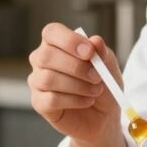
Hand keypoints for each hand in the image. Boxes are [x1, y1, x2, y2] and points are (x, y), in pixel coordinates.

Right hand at [27, 23, 121, 143]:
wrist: (103, 115)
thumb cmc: (101, 84)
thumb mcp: (108, 66)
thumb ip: (102, 53)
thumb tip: (95, 41)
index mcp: (56, 44)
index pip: (51, 32)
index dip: (69, 40)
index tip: (89, 53)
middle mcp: (41, 60)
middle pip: (47, 55)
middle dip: (76, 66)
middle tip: (97, 77)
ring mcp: (37, 81)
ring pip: (48, 79)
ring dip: (77, 85)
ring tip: (95, 91)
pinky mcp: (39, 102)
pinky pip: (50, 99)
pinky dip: (74, 100)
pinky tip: (87, 101)